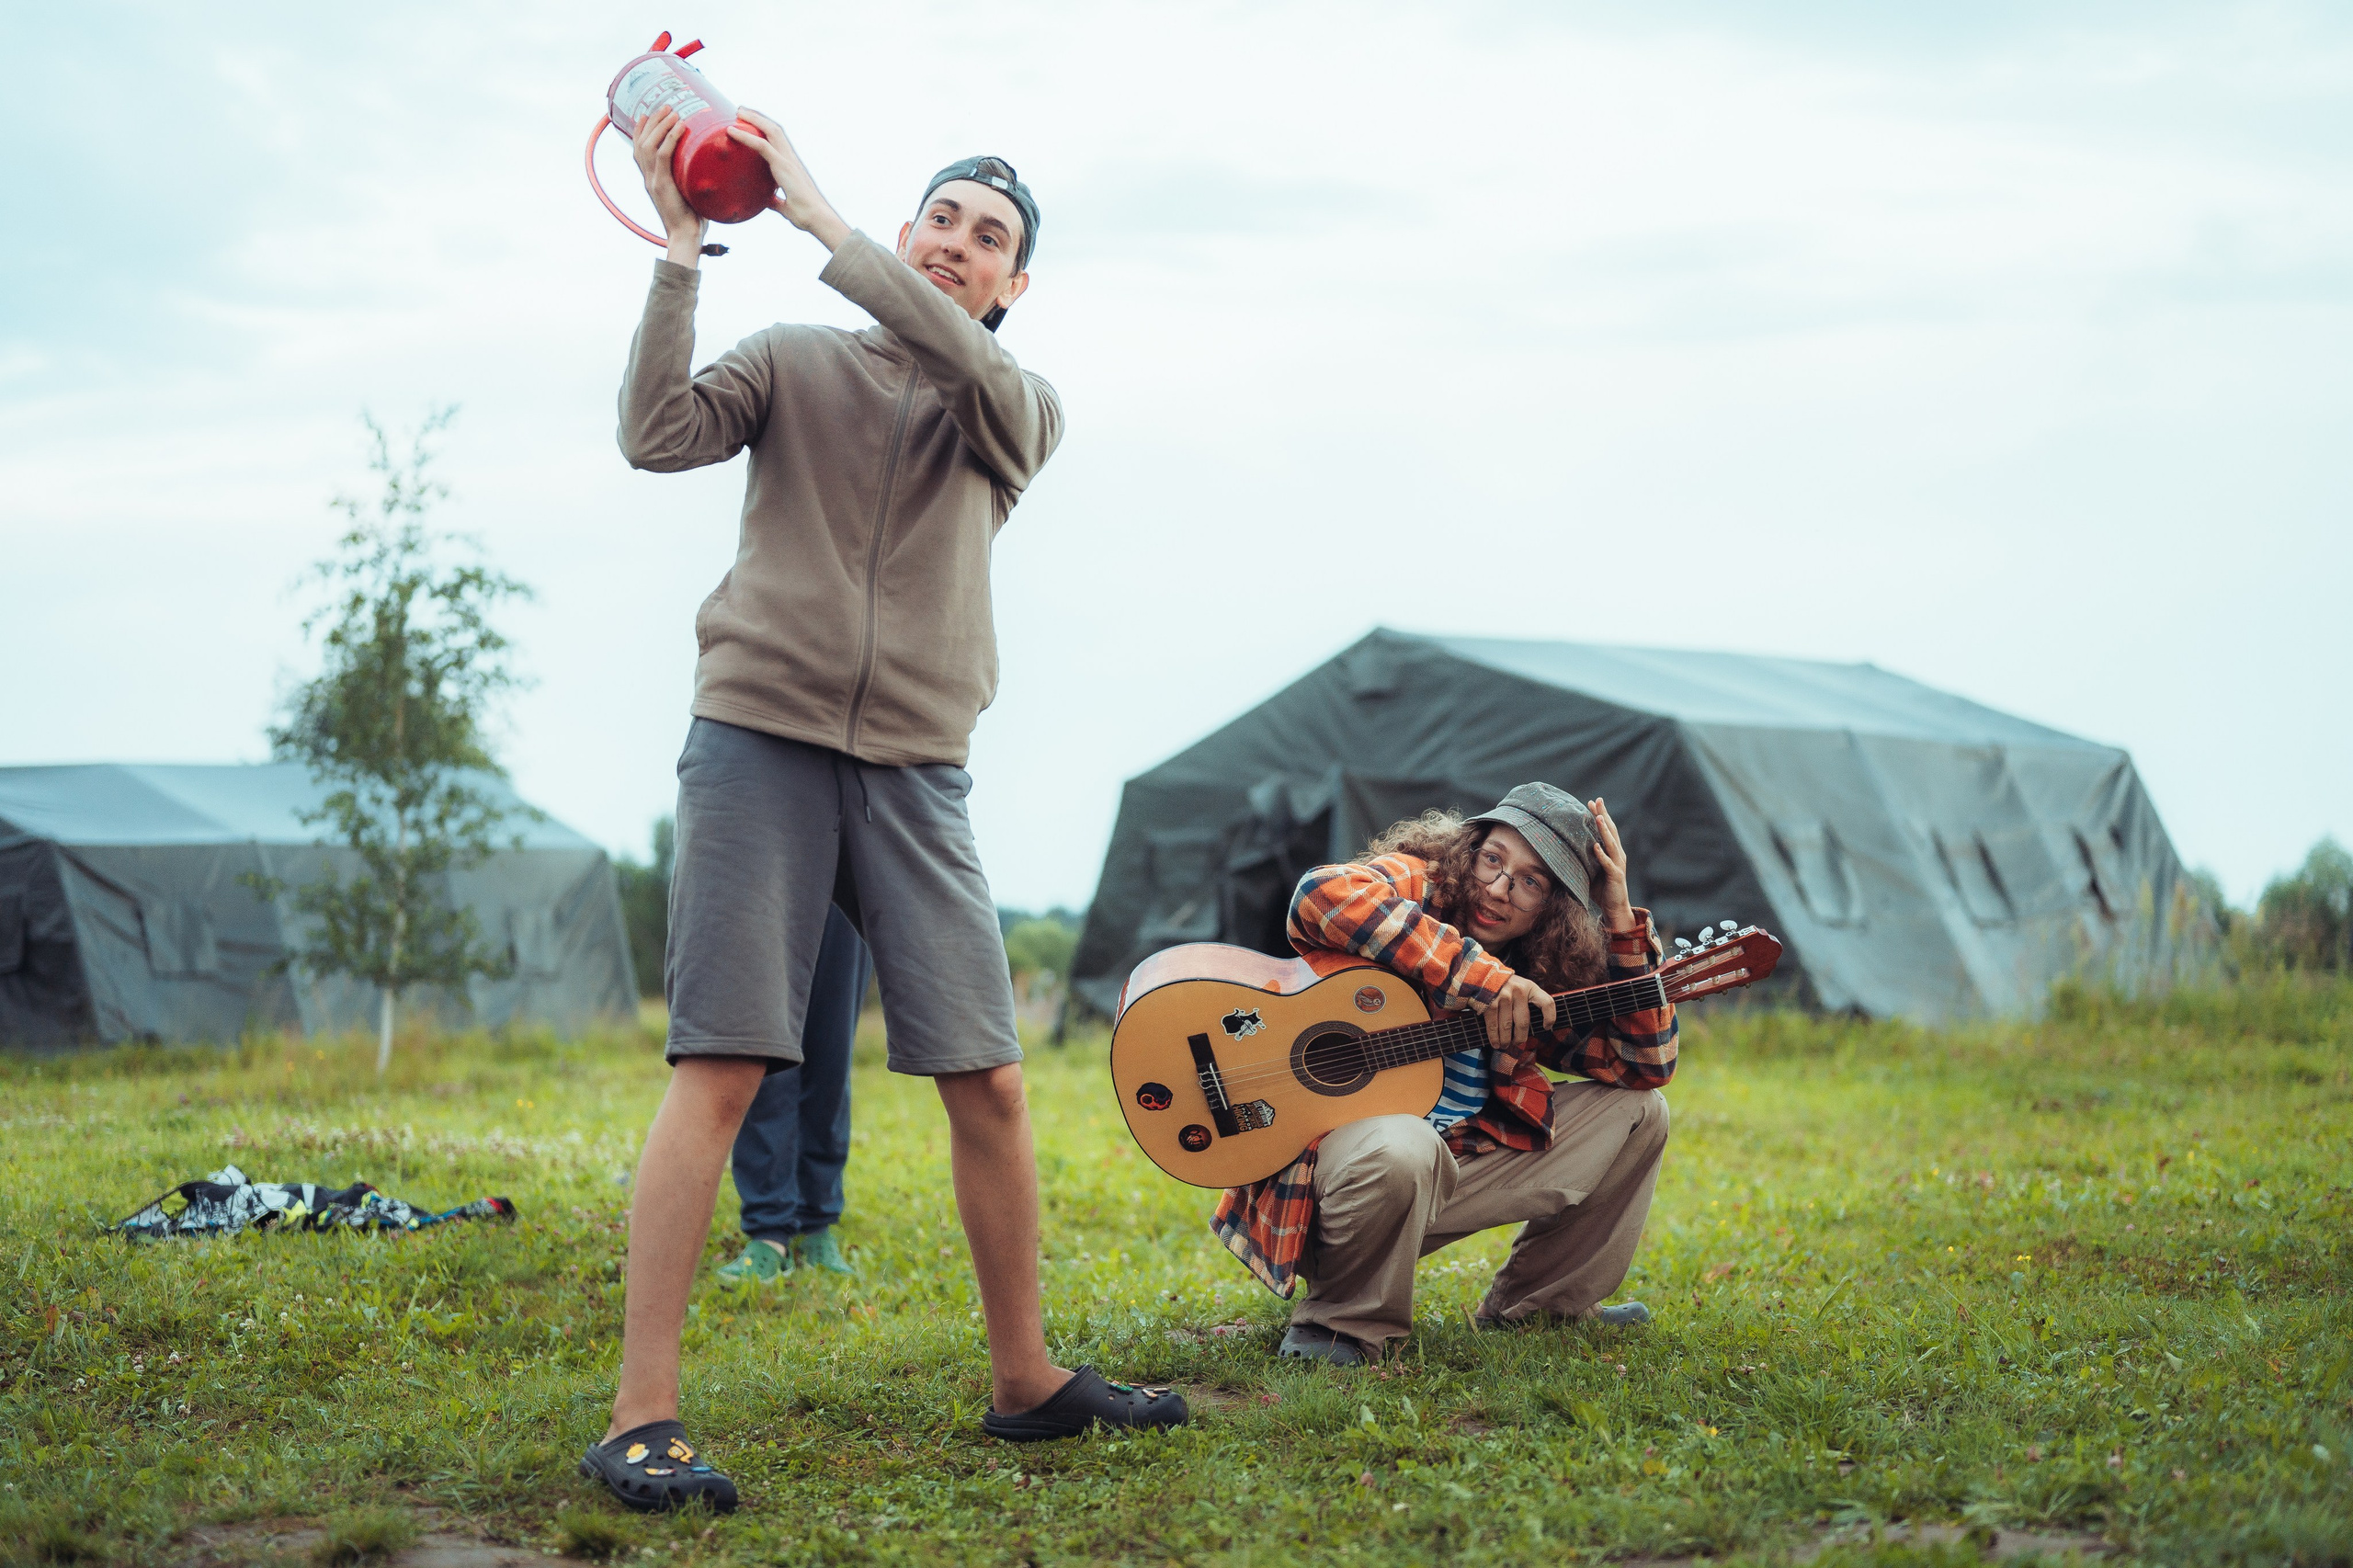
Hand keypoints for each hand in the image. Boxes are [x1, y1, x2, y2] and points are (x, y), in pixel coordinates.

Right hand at [631, 106, 707, 259]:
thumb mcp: (689, 192)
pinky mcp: (661, 185)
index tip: (650, 113)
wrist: (686, 237)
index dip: (642, 129)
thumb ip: (692, 178)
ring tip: (673, 111)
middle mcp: (648, 177)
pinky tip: (679, 127)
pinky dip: (670, 138)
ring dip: (661, 125)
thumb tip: (710, 165)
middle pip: (641, 141)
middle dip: (653, 121)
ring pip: (649, 144)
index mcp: (651, 179)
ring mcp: (653, 181)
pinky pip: (662, 156)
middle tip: (666, 106)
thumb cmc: (693, 218)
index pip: (639, 148)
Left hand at [727, 108, 850, 251]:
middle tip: (741, 110)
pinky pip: (761, 146)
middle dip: (758, 117)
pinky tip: (732, 130)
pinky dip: (745, 136)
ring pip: (769, 130)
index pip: (778, 140)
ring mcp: (787, 160)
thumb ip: (776, 201)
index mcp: (791, 166)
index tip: (752, 121)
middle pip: (774, 129)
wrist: (817, 218)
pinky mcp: (783, 166)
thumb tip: (768, 201)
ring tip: (738, 111)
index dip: (765, 128)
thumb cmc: (806, 215)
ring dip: (753, 118)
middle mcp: (790, 158)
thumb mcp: (786, 206)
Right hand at [1477, 974, 1556, 1049]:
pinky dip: (1495, 1037)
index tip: (1546, 1027)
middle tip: (1517, 1043)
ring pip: (1508, 1026)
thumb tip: (1533, 1027)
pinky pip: (1494, 1025)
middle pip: (1524, 1022)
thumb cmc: (1505, 986)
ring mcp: (1504, 997)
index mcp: (1530, 987)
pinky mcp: (1490, 1003)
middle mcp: (1519, 991)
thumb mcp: (1521, 986)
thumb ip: (1528, 1000)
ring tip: (1505, 1045)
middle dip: (1520, 1038)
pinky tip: (1496, 1043)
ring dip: (1506, 1040)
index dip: (1550, 1017)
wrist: (1483, 975)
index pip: (1547, 1003)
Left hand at [1587, 797, 1636, 933]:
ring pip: (1611, 844)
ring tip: (1598, 818)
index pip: (1605, 829)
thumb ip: (1582, 858)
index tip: (1592, 801)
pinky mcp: (1615, 876)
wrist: (1614, 908)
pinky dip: (1602, 855)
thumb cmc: (1601, 889)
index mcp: (1611, 852)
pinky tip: (1596, 846)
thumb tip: (1561, 849)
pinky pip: (1608, 864)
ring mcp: (1617, 865)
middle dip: (1603, 815)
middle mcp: (1617, 855)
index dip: (1600, 815)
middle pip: (1610, 831)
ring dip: (1604, 831)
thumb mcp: (1589, 870)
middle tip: (1597, 801)